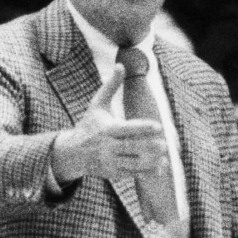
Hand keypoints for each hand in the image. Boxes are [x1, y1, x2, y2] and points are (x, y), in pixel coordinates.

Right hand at [51, 65, 169, 182]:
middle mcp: (107, 146)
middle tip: (165, 144)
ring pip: (132, 162)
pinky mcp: (112, 172)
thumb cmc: (89, 125)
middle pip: (131, 147)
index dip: (142, 128)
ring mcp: (109, 161)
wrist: (72, 153)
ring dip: (150, 161)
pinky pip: (131, 173)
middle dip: (149, 147)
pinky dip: (146, 171)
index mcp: (106, 129)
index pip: (126, 129)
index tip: (158, 126)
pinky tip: (160, 167)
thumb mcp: (97, 105)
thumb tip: (121, 65)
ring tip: (164, 156)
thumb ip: (111, 86)